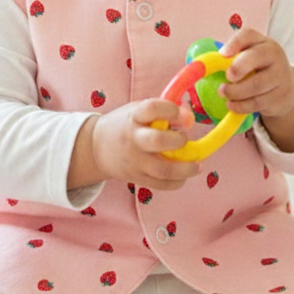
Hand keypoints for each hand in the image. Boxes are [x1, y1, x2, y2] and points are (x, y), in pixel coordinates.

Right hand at [69, 99, 200, 191]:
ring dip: (185, 169)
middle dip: (178, 140)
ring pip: (163, 170)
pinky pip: (162, 185)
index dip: (171, 110)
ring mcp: (135, 161)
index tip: (184, 115)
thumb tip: (189, 116)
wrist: (97, 147)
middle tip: (184, 138)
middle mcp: (134, 139)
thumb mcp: (138, 111)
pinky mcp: (138, 178)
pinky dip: (177, 182)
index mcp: (134, 117)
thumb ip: (163, 112)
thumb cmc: (126, 125)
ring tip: (196, 165)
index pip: (152, 109)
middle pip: (157, 141)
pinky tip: (184, 175)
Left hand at [218, 28, 293, 118]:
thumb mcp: (248, 57)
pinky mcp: (280, 97)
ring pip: (257, 84)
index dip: (235, 43)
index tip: (222, 54)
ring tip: (223, 92)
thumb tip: (200, 66)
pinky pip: (258, 102)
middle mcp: (274, 56)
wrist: (285, 88)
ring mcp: (280, 76)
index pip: (249, 35)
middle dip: (238, 67)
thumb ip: (229, 57)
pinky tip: (232, 104)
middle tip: (227, 77)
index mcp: (262, 42)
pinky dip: (241, 105)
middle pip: (258, 56)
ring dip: (236, 91)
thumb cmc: (257, 69)